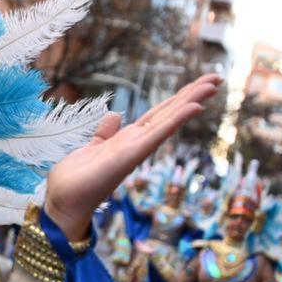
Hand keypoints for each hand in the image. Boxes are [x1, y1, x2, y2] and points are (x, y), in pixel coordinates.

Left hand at [44, 75, 221, 240]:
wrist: (64, 201)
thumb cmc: (76, 180)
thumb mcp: (91, 147)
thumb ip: (105, 133)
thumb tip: (114, 116)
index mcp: (128, 140)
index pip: (157, 115)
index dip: (176, 99)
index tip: (198, 85)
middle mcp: (137, 144)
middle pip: (168, 114)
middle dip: (191, 96)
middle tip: (217, 80)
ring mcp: (136, 149)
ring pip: (168, 120)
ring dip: (191, 102)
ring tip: (213, 85)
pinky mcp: (131, 155)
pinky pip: (157, 134)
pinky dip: (176, 120)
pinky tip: (194, 108)